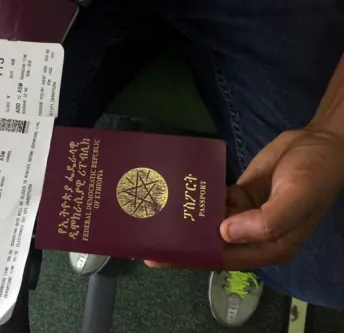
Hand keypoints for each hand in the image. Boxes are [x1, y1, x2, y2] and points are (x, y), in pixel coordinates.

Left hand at [146, 127, 343, 269]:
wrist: (320, 141)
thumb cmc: (314, 173)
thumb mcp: (296, 198)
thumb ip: (265, 222)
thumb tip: (224, 233)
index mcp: (268, 246)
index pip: (223, 258)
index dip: (191, 258)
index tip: (158, 255)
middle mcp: (253, 235)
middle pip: (211, 243)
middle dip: (182, 241)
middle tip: (146, 234)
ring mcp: (245, 214)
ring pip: (210, 223)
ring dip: (187, 219)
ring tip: (155, 214)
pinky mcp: (240, 195)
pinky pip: (215, 201)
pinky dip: (198, 199)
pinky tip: (176, 194)